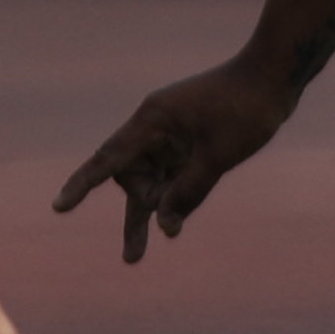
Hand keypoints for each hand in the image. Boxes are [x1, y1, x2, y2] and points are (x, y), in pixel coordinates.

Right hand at [54, 55, 304, 261]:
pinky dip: (172, 198)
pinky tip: (173, 225)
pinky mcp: (189, 141)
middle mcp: (154, 127)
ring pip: (150, 182)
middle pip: (129, 177)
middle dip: (136, 209)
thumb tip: (164, 225)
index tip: (59, 207)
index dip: (81, 185)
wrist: (276, 76)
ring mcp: (172, 134)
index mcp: (152, 120)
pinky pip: (171, 177)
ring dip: (153, 210)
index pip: (107, 159)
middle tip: (135, 252)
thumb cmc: (246, 109)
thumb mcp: (218, 157)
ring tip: (134, 257)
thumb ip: (188, 193)